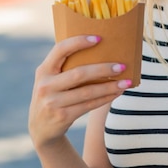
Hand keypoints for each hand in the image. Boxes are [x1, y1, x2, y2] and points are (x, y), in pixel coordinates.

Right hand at [28, 35, 129, 149]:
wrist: (41, 128)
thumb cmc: (54, 95)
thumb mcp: (51, 80)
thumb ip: (65, 67)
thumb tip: (101, 51)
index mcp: (44, 70)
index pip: (60, 49)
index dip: (79, 42)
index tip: (99, 38)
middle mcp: (45, 85)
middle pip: (79, 73)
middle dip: (103, 69)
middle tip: (122, 66)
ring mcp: (53, 102)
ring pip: (87, 92)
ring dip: (109, 86)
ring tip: (126, 82)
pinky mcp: (62, 116)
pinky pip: (89, 105)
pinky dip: (105, 98)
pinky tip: (117, 92)